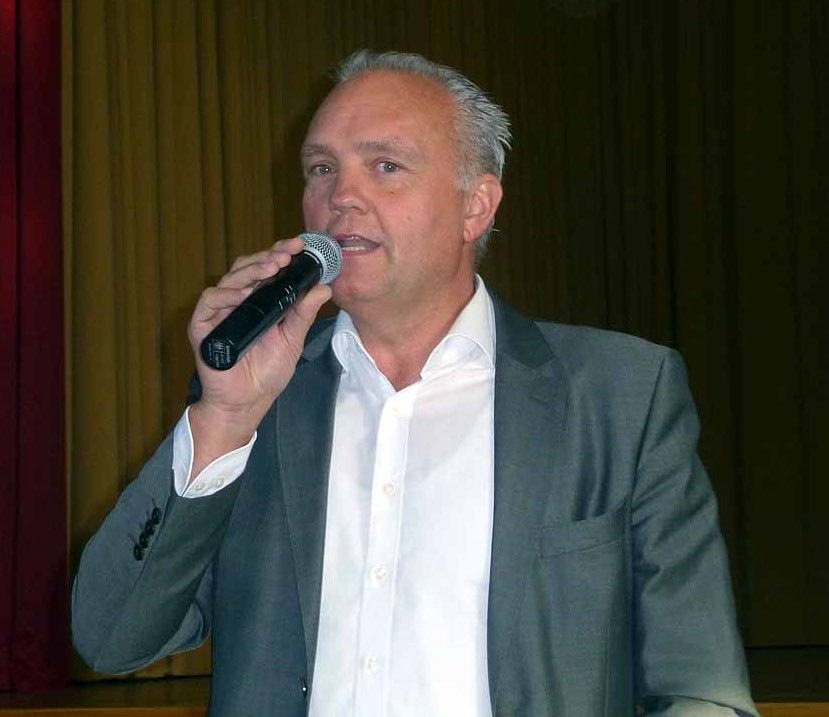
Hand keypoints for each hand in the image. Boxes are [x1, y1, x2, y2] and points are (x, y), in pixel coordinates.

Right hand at [186, 236, 331, 474]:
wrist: (247, 402)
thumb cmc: (268, 372)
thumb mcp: (292, 339)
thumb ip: (304, 313)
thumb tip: (324, 287)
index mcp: (260, 301)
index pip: (267, 269)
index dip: (280, 254)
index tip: (299, 246)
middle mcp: (238, 301)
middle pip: (248, 267)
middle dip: (268, 257)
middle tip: (286, 256)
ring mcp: (220, 312)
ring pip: (230, 278)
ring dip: (252, 270)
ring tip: (272, 269)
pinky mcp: (203, 326)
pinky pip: (210, 300)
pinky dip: (226, 294)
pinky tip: (243, 293)